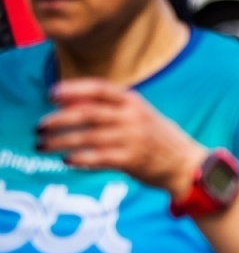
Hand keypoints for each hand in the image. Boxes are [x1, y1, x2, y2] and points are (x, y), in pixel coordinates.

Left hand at [36, 79, 207, 200]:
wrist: (186, 163)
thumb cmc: (155, 137)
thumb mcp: (138, 115)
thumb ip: (108, 109)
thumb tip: (67, 104)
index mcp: (133, 101)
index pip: (99, 89)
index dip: (73, 89)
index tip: (50, 94)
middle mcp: (133, 117)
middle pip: (88, 113)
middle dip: (58, 120)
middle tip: (39, 127)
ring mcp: (133, 138)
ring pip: (88, 136)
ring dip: (61, 141)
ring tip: (43, 146)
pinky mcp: (132, 160)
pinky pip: (99, 158)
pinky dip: (80, 158)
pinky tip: (67, 160)